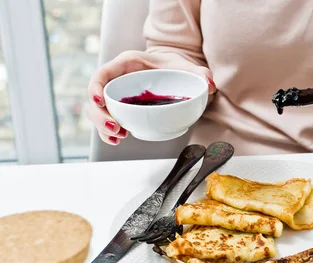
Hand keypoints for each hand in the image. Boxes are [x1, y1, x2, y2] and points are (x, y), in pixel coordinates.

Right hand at [86, 51, 216, 144]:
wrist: (176, 72)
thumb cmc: (177, 66)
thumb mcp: (189, 67)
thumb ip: (200, 73)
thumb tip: (210, 85)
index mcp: (127, 64)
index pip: (102, 74)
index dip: (95, 87)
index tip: (99, 101)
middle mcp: (118, 79)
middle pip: (96, 97)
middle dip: (100, 116)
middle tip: (117, 130)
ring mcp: (118, 95)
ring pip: (98, 112)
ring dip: (103, 127)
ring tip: (119, 137)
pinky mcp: (122, 108)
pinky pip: (108, 120)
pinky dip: (109, 132)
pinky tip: (119, 139)